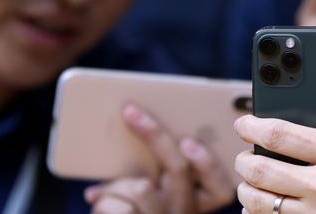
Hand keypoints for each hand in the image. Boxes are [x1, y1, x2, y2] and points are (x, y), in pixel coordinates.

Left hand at [85, 105, 234, 213]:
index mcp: (197, 200)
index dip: (206, 163)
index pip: (220, 188)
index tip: (188, 140)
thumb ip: (162, 163)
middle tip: (131, 112)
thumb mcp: (157, 185)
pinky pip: (118, 207)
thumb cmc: (136, 201)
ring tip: (105, 189)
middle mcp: (184, 211)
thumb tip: (142, 118)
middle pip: (179, 167)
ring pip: (142, 187)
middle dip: (153, 134)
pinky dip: (103, 199)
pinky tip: (96, 197)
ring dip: (118, 184)